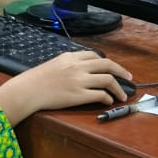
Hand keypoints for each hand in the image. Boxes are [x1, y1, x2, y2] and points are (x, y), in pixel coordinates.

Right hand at [0, 51, 131, 124]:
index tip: (114, 69)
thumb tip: (83, 69)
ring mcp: (79, 81)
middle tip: (129, 77)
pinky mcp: (79, 95)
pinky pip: (100, 95)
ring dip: (118, 88)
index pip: (96, 56)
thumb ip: (69, 64)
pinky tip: (108, 101)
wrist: (28, 90)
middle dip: (121, 71)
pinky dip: (108, 98)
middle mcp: (78, 66)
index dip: (108, 63)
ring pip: (108, 80)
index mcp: (71, 56)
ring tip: (122, 95)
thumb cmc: (37, 79)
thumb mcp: (54, 63)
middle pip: (107, 65)